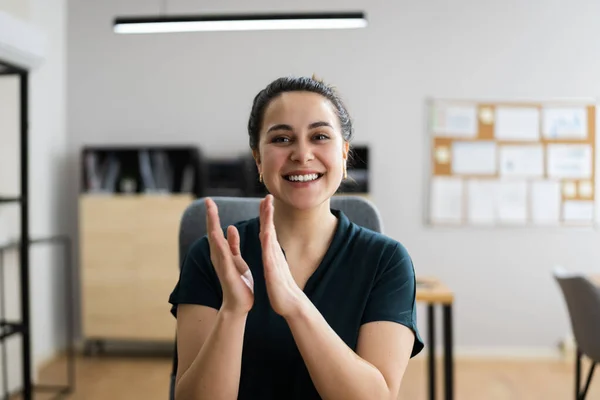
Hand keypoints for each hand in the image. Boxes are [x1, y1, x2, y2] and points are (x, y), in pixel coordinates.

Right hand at [205, 198, 253, 314]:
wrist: (239, 305)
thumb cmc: (238, 282)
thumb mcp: (236, 259)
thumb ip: (232, 244)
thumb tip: (230, 227)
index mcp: (223, 252)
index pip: (216, 230)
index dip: (213, 216)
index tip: (210, 201)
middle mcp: (219, 257)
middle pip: (212, 233)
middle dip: (211, 217)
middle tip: (208, 200)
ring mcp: (222, 265)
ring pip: (216, 242)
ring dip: (213, 227)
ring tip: (211, 212)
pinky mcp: (228, 273)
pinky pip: (223, 256)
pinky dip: (220, 245)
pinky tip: (217, 235)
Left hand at [259, 195, 303, 317]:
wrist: (291, 304)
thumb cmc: (282, 288)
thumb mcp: (275, 268)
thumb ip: (273, 258)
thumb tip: (272, 250)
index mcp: (271, 253)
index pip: (267, 230)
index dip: (266, 216)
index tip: (264, 201)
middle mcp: (274, 254)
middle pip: (270, 228)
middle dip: (268, 212)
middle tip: (267, 195)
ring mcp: (274, 260)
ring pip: (270, 237)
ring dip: (268, 221)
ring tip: (267, 207)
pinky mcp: (274, 270)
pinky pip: (270, 254)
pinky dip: (268, 241)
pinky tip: (266, 231)